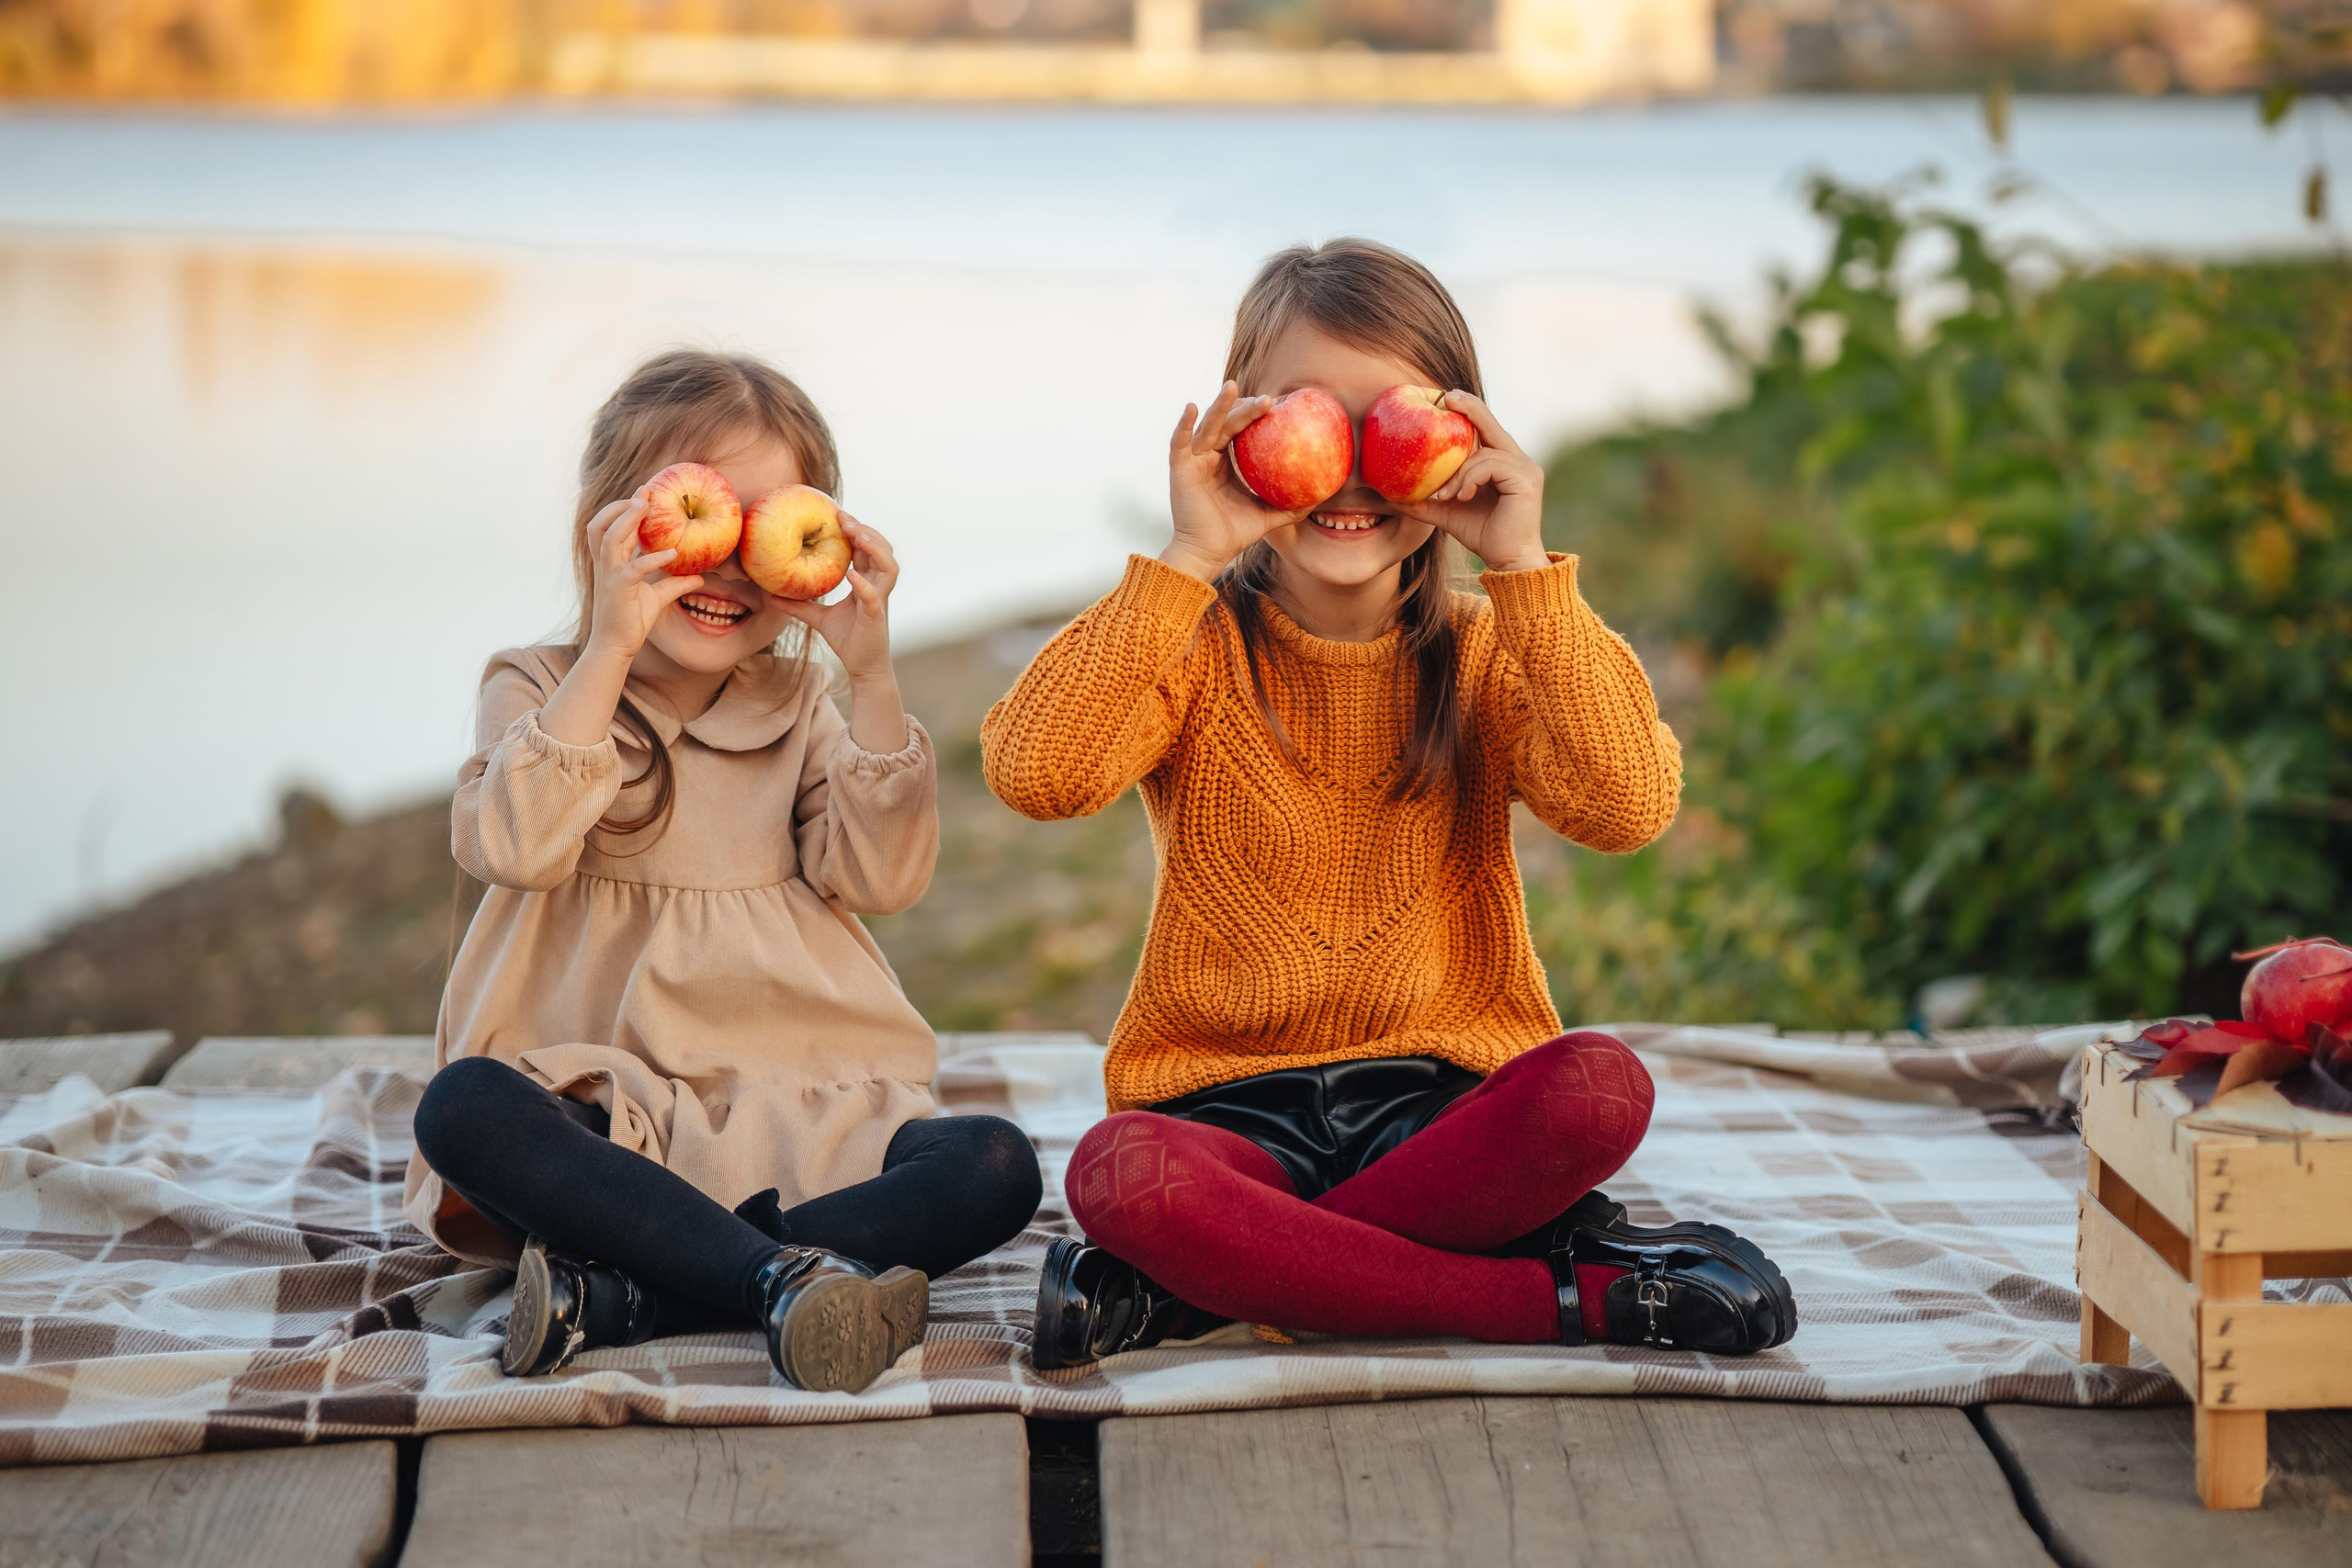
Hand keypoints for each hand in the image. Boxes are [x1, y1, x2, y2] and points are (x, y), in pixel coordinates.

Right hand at [581, 489, 704, 660]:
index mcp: (612, 563)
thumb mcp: (657, 597)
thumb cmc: (631, 621)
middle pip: (602, 524)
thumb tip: (701, 576)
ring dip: (627, 519)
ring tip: (647, 506)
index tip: (645, 492)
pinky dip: (653, 558)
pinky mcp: (619, 590)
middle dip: (620, 505)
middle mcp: (607, 565)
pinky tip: (673, 553)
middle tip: (645, 491)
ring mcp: (610, 576)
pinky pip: (635, 568)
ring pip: (609, 538)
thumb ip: (675, 584)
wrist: (616, 647)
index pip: (613, 527)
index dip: (625, 508)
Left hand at [778, 519, 897, 682]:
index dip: (856, 530)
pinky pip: (874, 596)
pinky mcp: (876, 616)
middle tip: (844, 518)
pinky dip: (864, 584)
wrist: (863, 667)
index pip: (866, 549)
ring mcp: (879, 600)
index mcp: (867, 582)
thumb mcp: (818, 618)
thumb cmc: (847, 640)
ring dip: (875, 548)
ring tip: (856, 535)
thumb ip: (800, 605)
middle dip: (865, 531)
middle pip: (882, 549)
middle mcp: (877, 587)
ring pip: (889, 566)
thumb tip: (771, 596)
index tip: (837, 515)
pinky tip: (852, 575)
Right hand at [1160, 382, 1300, 580]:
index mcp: (1226, 462)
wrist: (1209, 552)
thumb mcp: (1268, 515)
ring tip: (1232, 387)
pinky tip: (1192, 407)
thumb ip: (1291, 506)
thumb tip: (1321, 496)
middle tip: (1268, 398)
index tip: (1278, 404)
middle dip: (1245, 407)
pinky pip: (1179, 442)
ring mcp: (1193, 460)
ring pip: (1207, 426)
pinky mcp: (1179, 469)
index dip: (1256, 415)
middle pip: (1227, 423)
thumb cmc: (1234, 533)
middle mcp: (1209, 456)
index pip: (1241, 430)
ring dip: (1219, 405)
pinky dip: (1184, 424)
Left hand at [1398, 391, 1549, 572]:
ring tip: (1445, 495)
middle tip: (1446, 398)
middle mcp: (1518, 459)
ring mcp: (1525, 468)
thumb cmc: (1482, 534)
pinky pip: (1491, 465)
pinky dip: (1470, 479)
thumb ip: (1424, 499)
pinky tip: (1460, 497)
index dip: (1468, 410)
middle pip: (1491, 424)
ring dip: (1458, 472)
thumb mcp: (1447, 510)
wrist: (1508, 561)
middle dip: (1469, 407)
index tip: (1445, 398)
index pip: (1485, 428)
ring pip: (1484, 452)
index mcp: (1503, 461)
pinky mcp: (1526, 480)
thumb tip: (1389, 493)